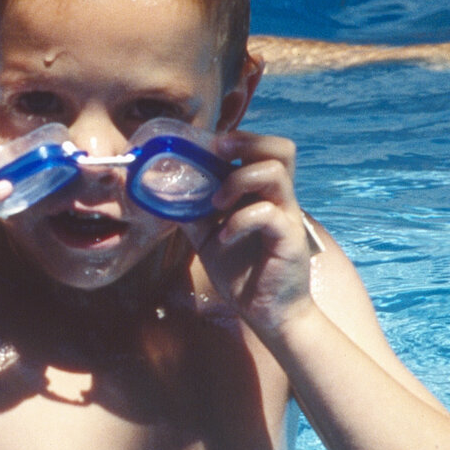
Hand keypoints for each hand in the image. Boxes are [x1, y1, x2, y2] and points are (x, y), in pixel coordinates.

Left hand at [181, 130, 315, 338]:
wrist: (267, 311)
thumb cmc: (241, 272)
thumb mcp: (207, 237)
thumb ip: (192, 213)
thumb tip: (161, 194)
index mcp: (262, 193)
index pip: (263, 148)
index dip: (239, 137)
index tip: (208, 145)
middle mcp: (279, 198)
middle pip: (280, 149)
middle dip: (246, 143)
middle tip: (218, 155)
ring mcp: (287, 216)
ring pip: (275, 172)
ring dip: (239, 180)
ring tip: (216, 203)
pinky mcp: (289, 239)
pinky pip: (267, 214)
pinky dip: (239, 221)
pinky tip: (223, 238)